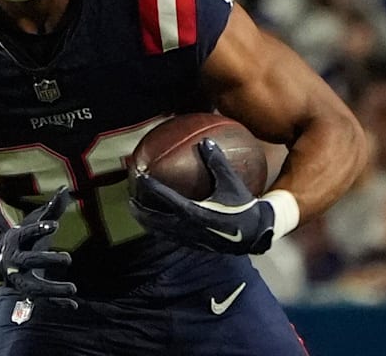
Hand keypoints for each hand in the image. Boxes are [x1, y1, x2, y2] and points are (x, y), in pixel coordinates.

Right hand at [0, 186, 77, 306]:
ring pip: (34, 287)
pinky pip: (42, 299)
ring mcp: (21, 278)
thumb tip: (66, 188)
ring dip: (52, 289)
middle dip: (47, 260)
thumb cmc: (24, 237)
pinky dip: (57, 302)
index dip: (39, 229)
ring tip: (72, 289)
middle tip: (68, 259)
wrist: (1, 260)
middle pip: (29, 261)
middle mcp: (16, 260)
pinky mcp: (29, 291)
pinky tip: (73, 305)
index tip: (55, 225)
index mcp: (17, 240)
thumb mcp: (34, 222)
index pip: (28, 233)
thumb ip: (51, 209)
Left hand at [130, 138, 275, 254]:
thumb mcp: (232, 183)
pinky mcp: (194, 245)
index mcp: (196, 213)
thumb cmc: (244, 207)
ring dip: (147, 222)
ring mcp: (190, 238)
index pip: (166, 198)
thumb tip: (205, 140)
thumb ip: (217, 162)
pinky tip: (157, 222)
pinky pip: (170, 236)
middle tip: (129, 200)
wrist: (255, 235)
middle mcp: (189, 227)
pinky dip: (159, 228)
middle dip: (141, 211)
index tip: (140, 176)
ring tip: (137, 213)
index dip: (151, 187)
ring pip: (161, 231)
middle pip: (156, 220)